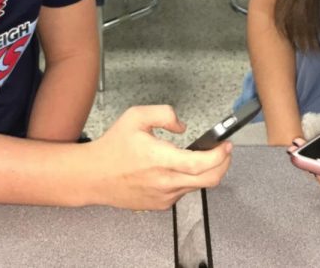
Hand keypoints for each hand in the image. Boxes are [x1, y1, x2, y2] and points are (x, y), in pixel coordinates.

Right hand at [86, 105, 232, 209]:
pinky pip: (182, 192)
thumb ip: (164, 114)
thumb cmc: (113, 147)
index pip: (200, 164)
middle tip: (224, 151)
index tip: (226, 145)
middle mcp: (165, 182)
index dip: (219, 156)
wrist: (93, 176)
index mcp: (160, 159)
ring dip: (203, 172)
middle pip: (209, 180)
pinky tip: (176, 169)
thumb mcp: (136, 116)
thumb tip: (183, 126)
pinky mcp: (160, 204)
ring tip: (197, 156)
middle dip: (223, 165)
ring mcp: (164, 196)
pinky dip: (187, 180)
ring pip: (196, 186)